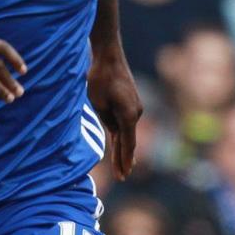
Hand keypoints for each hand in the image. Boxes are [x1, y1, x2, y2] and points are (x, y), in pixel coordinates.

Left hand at [87, 51, 142, 177]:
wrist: (109, 56)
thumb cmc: (100, 77)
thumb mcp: (98, 102)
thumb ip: (105, 119)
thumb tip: (113, 133)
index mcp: (129, 115)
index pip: (127, 143)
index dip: (124, 160)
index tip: (123, 174)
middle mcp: (136, 113)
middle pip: (130, 142)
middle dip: (125, 160)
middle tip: (123, 177)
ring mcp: (135, 109)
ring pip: (128, 135)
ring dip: (125, 151)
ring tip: (124, 169)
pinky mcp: (130, 105)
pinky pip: (126, 126)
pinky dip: (123, 139)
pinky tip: (123, 149)